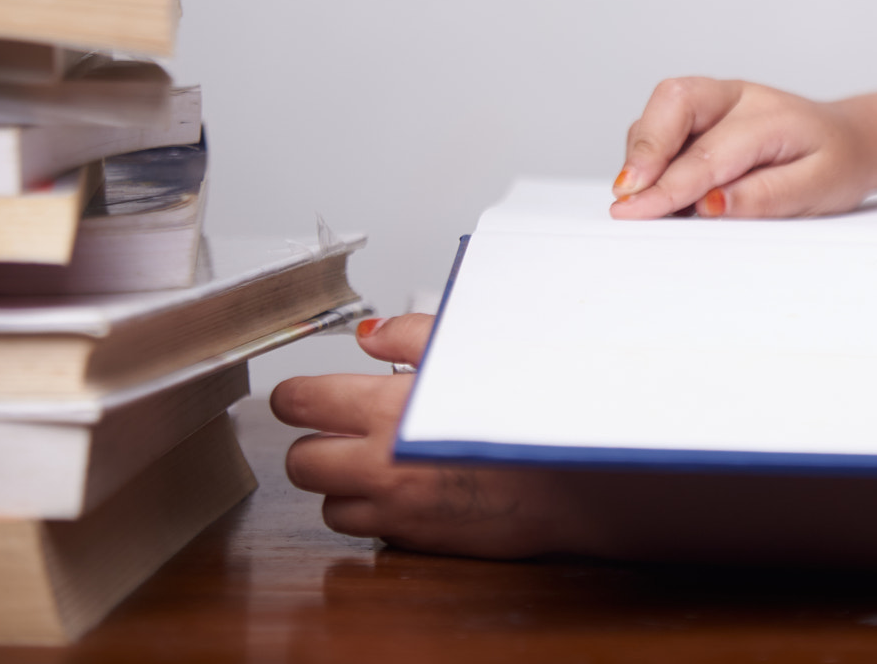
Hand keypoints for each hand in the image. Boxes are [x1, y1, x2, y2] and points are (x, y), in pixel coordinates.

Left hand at [271, 314, 598, 558]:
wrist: (580, 480)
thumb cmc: (535, 413)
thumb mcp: (475, 351)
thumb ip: (412, 336)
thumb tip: (370, 335)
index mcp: (390, 409)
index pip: (301, 403)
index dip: (296, 396)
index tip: (303, 396)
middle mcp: (381, 464)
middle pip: (299, 462)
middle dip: (315, 443)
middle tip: (340, 429)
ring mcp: (395, 510)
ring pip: (328, 505)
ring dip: (344, 485)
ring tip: (382, 462)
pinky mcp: (415, 541)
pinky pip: (371, 531)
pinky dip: (378, 514)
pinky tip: (412, 489)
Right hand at [611, 77, 876, 219]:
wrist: (850, 141)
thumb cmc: (834, 165)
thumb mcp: (817, 190)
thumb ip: (765, 197)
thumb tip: (711, 206)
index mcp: (773, 114)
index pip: (712, 150)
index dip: (672, 184)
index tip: (639, 211)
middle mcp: (739, 96)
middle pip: (674, 100)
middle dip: (644, 149)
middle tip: (625, 197)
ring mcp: (715, 100)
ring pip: (659, 111)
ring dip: (641, 155)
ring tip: (643, 201)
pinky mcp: (698, 114)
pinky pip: (659, 126)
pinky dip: (648, 157)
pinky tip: (656, 191)